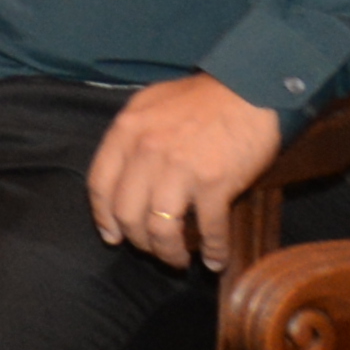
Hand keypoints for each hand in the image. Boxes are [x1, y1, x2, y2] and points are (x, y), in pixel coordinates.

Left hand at [81, 73, 284, 269]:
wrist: (249, 89)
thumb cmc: (201, 98)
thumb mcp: (151, 105)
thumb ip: (133, 137)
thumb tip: (124, 176)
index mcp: (127, 131)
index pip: (99, 184)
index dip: (104, 217)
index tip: (112, 235)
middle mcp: (147, 151)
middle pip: (127, 214)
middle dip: (138, 241)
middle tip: (152, 249)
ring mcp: (180, 168)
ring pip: (160, 229)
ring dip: (169, 253)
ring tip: (179, 260)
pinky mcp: (215, 183)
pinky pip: (208, 229)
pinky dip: (213, 250)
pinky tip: (217, 260)